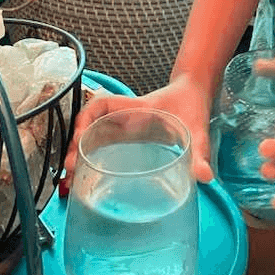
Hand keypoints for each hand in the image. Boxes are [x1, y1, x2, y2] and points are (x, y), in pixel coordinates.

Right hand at [60, 74, 214, 195]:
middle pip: (89, 126)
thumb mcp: (197, 128)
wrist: (195, 95)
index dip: (85, 118)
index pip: (101, 106)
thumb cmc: (192, 106)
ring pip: (92, 137)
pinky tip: (86, 176)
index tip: (80, 138)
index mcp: (136, 109)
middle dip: (75, 145)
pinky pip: (102, 145)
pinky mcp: (127, 139)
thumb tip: (204, 176)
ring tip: (70, 178)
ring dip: (79, 153)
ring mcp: (124, 128)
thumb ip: (200, 151)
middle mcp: (124, 117)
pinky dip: (90, 158)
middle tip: (70, 170)